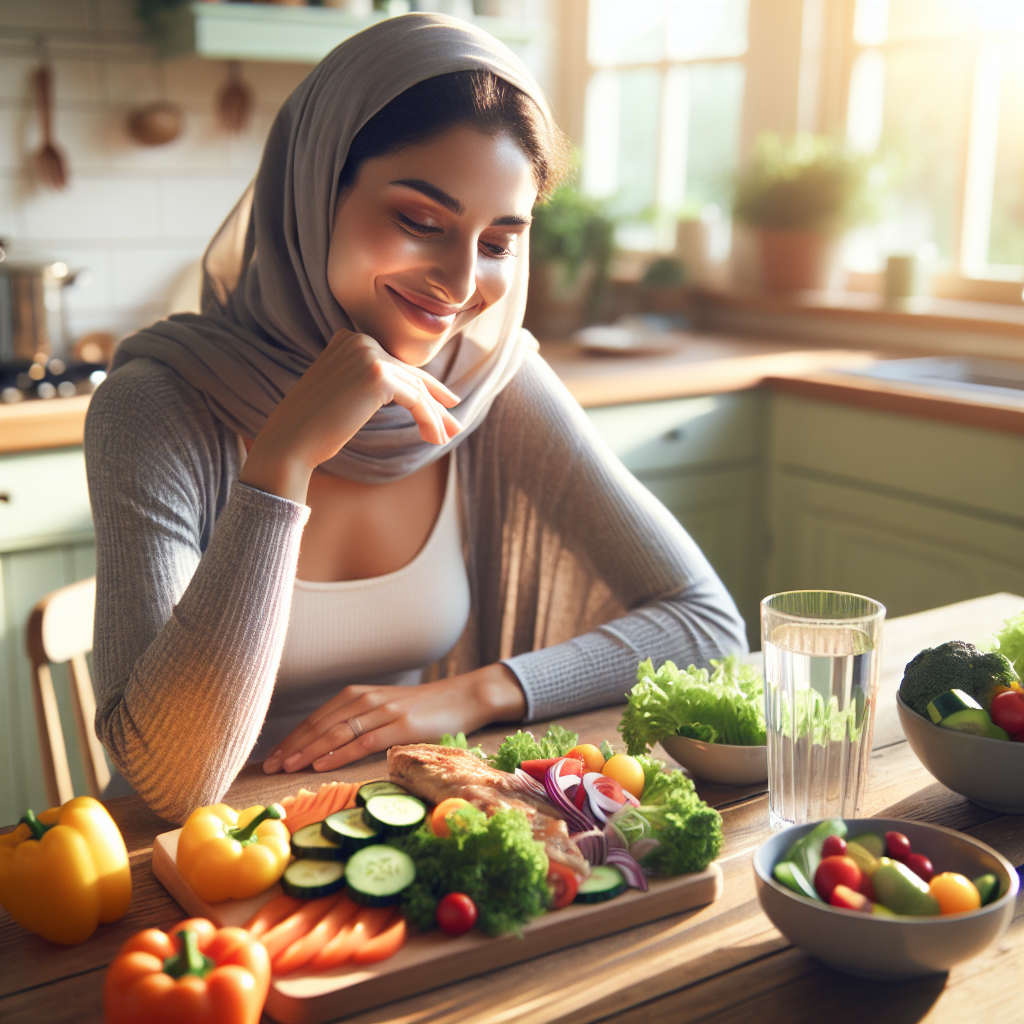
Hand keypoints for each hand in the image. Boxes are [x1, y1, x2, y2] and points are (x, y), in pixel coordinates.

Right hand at [240, 327, 461, 502]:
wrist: (291, 440)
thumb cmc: (314, 426)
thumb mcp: (343, 393)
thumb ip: (368, 383)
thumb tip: (408, 393)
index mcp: (349, 339)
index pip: (396, 366)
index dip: (423, 388)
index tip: (444, 405)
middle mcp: (360, 340)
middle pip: (409, 376)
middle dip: (436, 403)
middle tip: (455, 424)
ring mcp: (369, 355)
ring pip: (416, 389)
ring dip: (435, 416)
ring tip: (447, 438)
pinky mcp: (378, 376)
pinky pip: (415, 400)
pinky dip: (429, 419)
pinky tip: (435, 438)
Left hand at [261, 664, 525, 773]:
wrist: (462, 697)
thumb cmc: (421, 709)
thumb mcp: (384, 709)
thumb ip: (358, 721)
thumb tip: (326, 745)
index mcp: (358, 694)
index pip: (316, 718)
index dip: (292, 738)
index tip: (271, 757)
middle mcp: (366, 699)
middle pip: (320, 725)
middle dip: (292, 746)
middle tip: (269, 767)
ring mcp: (384, 711)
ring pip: (337, 733)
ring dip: (308, 751)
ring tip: (286, 767)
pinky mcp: (401, 726)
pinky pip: (364, 742)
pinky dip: (340, 753)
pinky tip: (321, 764)